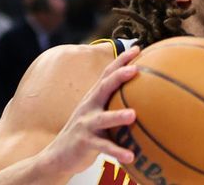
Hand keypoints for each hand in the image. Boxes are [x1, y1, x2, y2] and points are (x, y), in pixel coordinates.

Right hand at [38, 46, 139, 177]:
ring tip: (133, 115)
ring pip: (102, 118)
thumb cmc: (86, 130)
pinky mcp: (85, 143)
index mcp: (95, 97)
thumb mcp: (99, 112)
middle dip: (119, 76)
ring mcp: (86, 124)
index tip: (138, 48)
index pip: (108, 73)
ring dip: (117, 116)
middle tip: (135, 69)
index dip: (122, 60)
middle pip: (104, 87)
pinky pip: (103, 147)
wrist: (58, 155)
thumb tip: (145, 94)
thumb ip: (115, 102)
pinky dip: (117, 151)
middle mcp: (89, 106)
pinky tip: (131, 156)